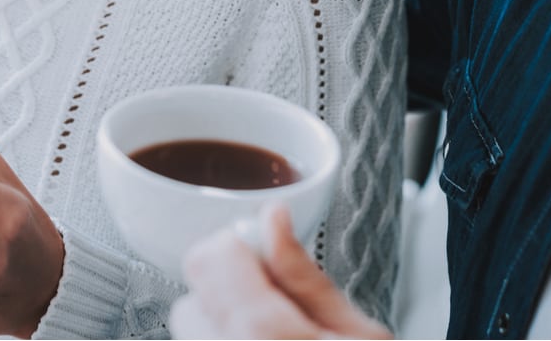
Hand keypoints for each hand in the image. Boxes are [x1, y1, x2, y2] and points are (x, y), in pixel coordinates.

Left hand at [170, 204, 391, 338]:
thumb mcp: (361, 337)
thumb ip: (304, 276)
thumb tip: (273, 221)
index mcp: (263, 338)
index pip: (209, 259)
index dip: (240, 251)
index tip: (265, 262)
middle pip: (189, 304)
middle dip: (226, 301)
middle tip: (277, 316)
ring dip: (223, 336)